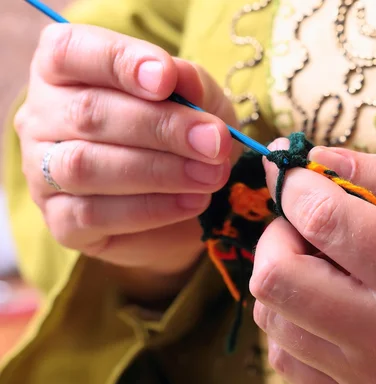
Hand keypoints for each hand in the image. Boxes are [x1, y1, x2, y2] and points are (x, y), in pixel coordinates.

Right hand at [15, 24, 238, 299]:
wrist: (187, 196)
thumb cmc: (183, 133)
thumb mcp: (198, 98)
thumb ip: (189, 82)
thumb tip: (179, 78)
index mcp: (64, 69)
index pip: (71, 51)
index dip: (119, 62)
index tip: (166, 79)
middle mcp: (42, 117)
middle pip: (87, 113)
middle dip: (161, 127)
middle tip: (214, 142)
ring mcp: (43, 172)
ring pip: (85, 167)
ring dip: (159, 172)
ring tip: (210, 175)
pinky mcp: (61, 221)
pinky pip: (94, 215)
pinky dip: (152, 209)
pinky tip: (192, 202)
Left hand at [251, 141, 375, 383]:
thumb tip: (322, 158)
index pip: (325, 221)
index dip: (296, 185)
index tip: (294, 170)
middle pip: (278, 277)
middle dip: (278, 233)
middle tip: (305, 219)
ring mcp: (372, 383)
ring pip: (275, 320)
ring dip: (284, 276)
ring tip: (322, 261)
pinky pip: (288, 361)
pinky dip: (294, 322)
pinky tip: (327, 302)